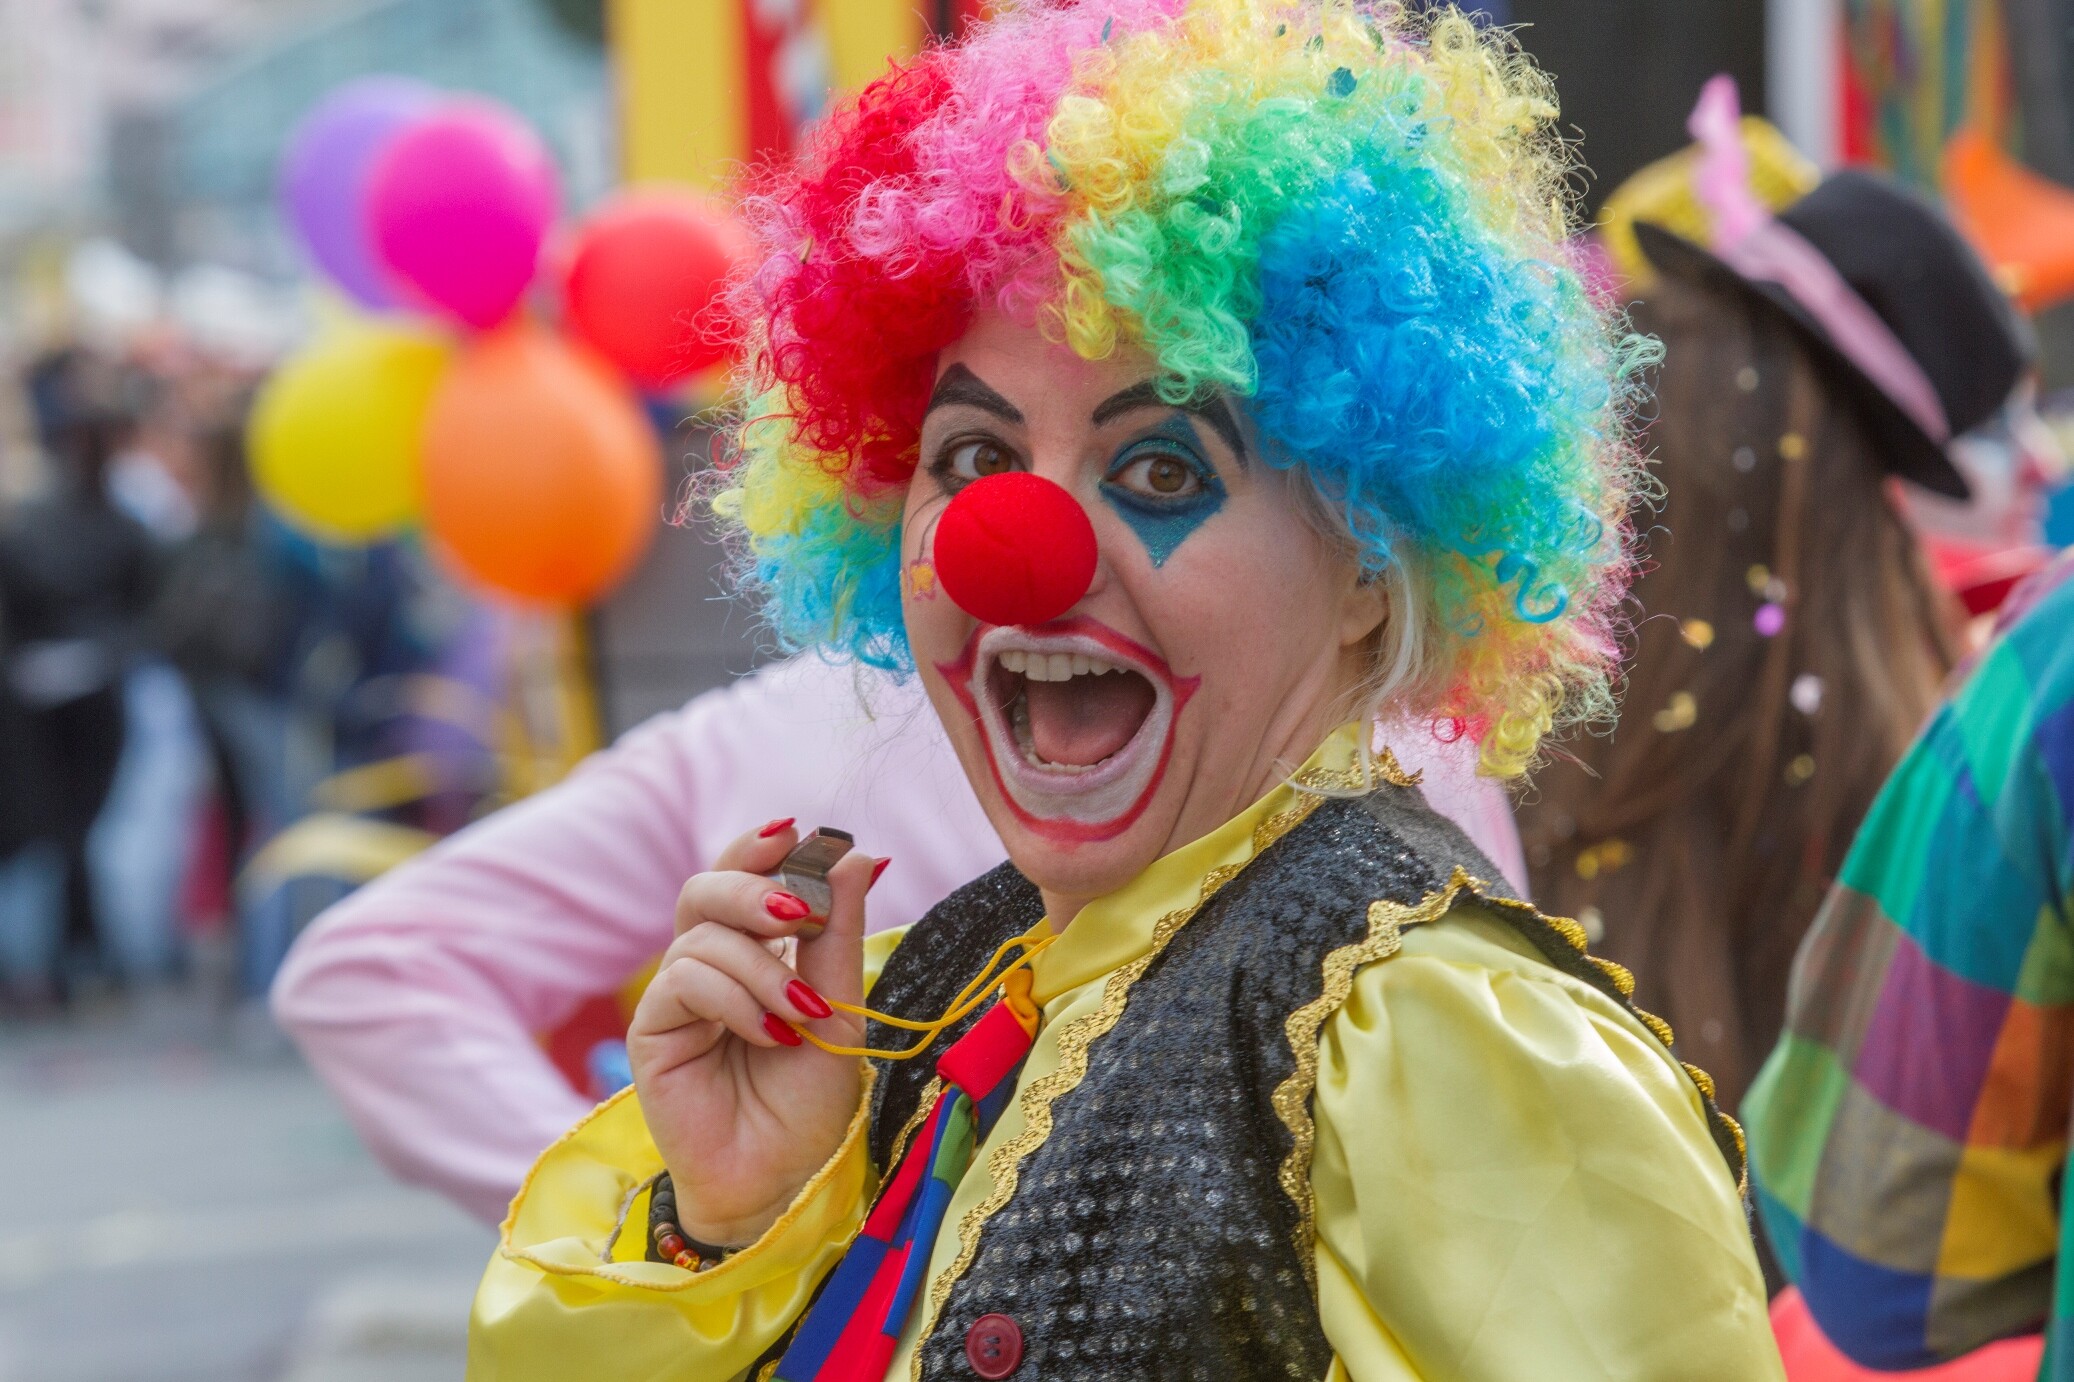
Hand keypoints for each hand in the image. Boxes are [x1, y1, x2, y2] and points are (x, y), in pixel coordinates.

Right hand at [629, 822, 878, 1246]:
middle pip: (705, 888)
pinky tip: (767, 1034)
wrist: (785, 1175)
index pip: (740, 875)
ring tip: (801, 1016)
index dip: (759, 848)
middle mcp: (709, 964)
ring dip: (762, 969)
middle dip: (754, 888)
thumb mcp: (838, 1003)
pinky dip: (733, 999)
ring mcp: (677, 997)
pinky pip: (684, 980)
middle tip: (801, 913)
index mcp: (753, 949)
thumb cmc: (810, 1098)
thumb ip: (838, 931)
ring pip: (701, 937)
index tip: (800, 835)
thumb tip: (858, 854)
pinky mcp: (654, 1031)